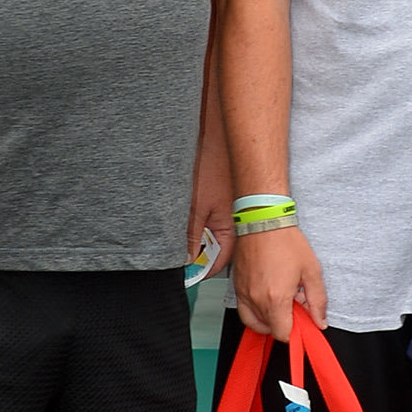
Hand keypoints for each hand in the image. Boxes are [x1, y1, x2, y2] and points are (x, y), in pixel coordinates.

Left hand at [187, 143, 233, 282]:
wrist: (215, 136)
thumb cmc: (209, 167)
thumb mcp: (194, 206)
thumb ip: (190, 235)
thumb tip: (186, 259)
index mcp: (230, 226)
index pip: (221, 260)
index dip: (204, 270)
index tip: (189, 275)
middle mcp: (233, 220)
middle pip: (217, 248)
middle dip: (199, 255)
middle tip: (180, 259)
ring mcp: (228, 209)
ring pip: (212, 233)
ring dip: (196, 238)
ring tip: (179, 235)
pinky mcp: (221, 198)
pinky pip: (210, 218)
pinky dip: (198, 222)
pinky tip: (185, 216)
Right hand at [233, 224, 326, 337]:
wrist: (263, 221)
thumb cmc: (285, 240)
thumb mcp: (311, 270)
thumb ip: (317, 300)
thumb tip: (320, 321)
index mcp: (276, 298)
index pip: (283, 334)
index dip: (295, 331)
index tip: (301, 322)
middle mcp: (256, 299)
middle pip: (269, 329)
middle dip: (283, 323)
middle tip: (294, 307)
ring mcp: (244, 294)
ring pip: (255, 323)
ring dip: (269, 320)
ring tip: (281, 304)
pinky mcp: (237, 287)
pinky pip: (243, 311)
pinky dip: (255, 312)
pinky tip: (267, 299)